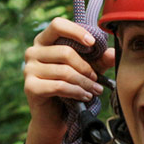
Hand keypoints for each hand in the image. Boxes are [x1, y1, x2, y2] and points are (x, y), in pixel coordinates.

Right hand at [23, 18, 115, 134]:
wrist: (54, 118)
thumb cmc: (69, 88)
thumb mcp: (86, 71)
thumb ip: (99, 60)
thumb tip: (114, 53)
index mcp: (43, 41)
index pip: (57, 25)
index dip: (76, 32)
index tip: (93, 43)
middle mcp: (33, 52)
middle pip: (65, 52)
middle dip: (86, 68)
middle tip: (96, 79)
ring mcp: (29, 69)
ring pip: (64, 71)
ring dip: (84, 83)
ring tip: (95, 91)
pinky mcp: (30, 87)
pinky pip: (59, 86)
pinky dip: (76, 92)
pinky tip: (85, 97)